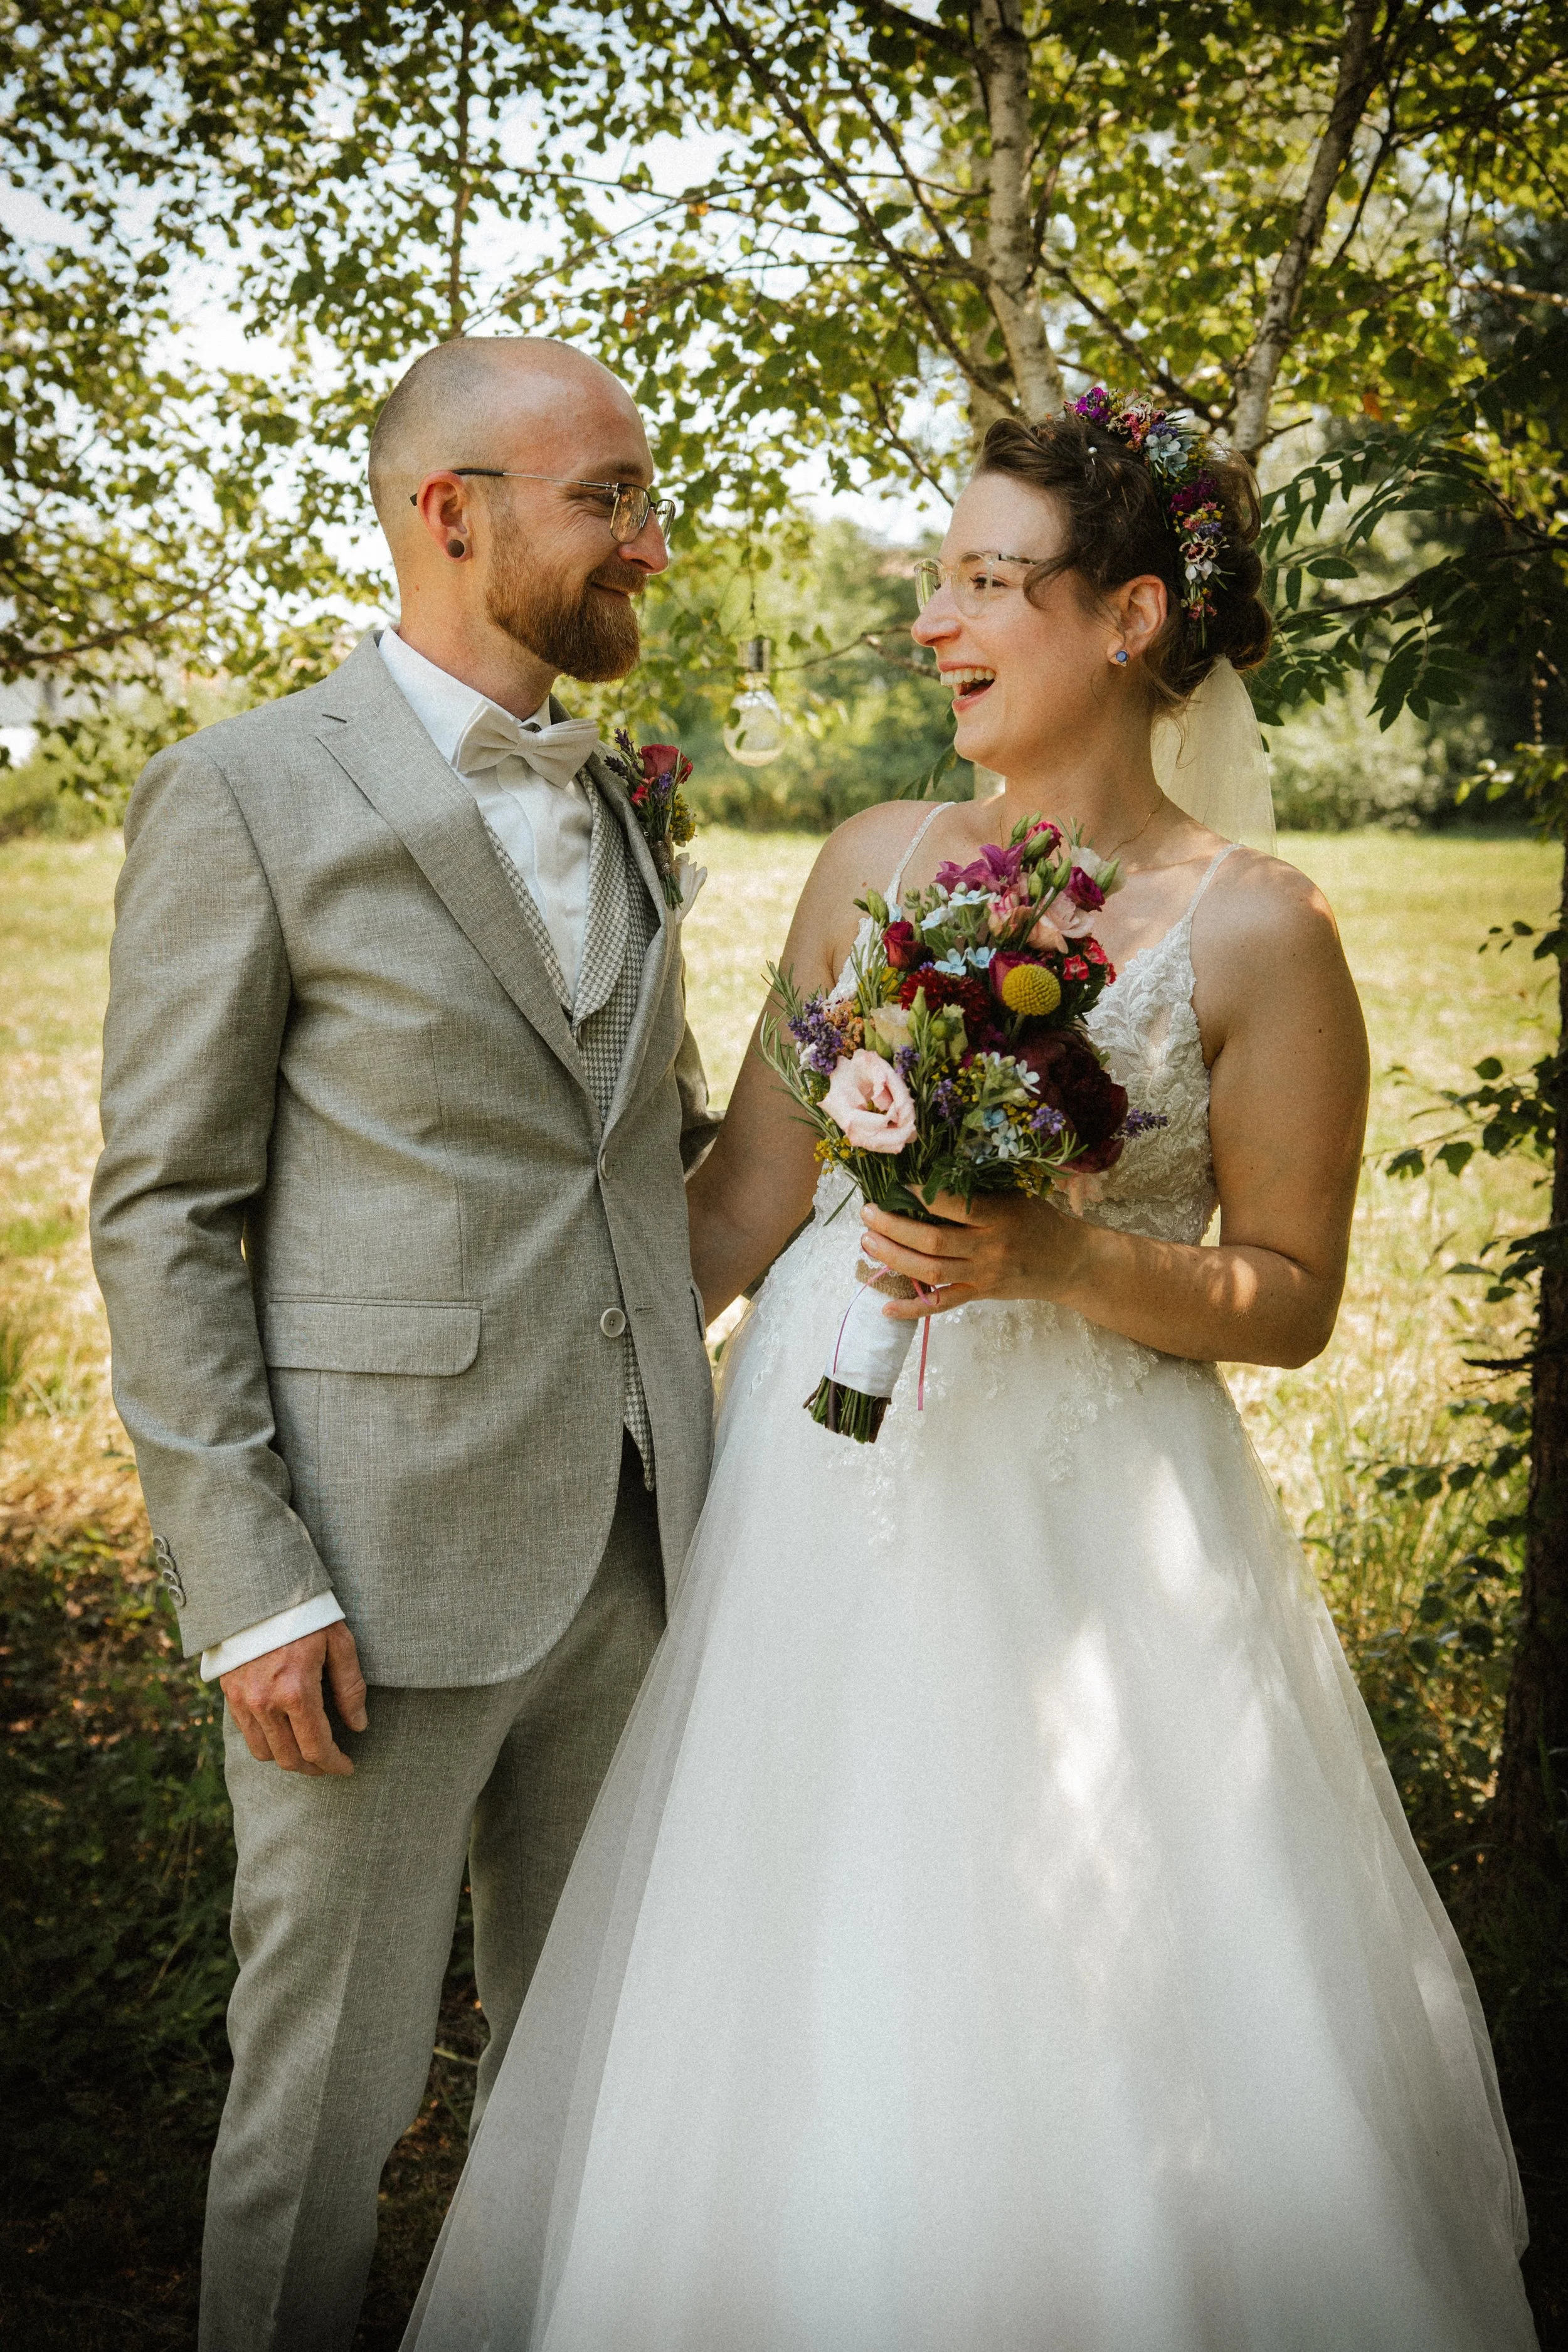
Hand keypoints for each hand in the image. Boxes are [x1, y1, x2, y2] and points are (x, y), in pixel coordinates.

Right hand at [221, 1621, 368, 1776]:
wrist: (259, 1589)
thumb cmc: (306, 1613)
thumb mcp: (339, 1642)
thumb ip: (350, 1687)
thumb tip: (358, 1725)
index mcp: (296, 1691)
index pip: (316, 1747)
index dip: (334, 1764)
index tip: (347, 1767)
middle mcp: (265, 1703)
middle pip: (288, 1758)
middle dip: (312, 1768)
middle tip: (329, 1763)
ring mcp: (243, 1700)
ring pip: (264, 1752)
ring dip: (287, 1759)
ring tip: (307, 1752)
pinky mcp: (229, 1693)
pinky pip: (246, 1733)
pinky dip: (266, 1741)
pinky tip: (283, 1732)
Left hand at [859, 1190, 1087, 1317]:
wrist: (1070, 1263)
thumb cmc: (1040, 1221)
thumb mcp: (1016, 1196)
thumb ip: (979, 1191)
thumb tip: (929, 1177)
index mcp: (1001, 1216)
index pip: (956, 1206)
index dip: (924, 1196)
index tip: (898, 1186)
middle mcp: (990, 1247)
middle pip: (934, 1241)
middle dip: (894, 1227)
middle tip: (868, 1215)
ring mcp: (984, 1275)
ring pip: (931, 1271)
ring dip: (894, 1257)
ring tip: (867, 1242)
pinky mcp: (981, 1295)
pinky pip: (942, 1304)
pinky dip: (913, 1308)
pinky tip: (885, 1307)